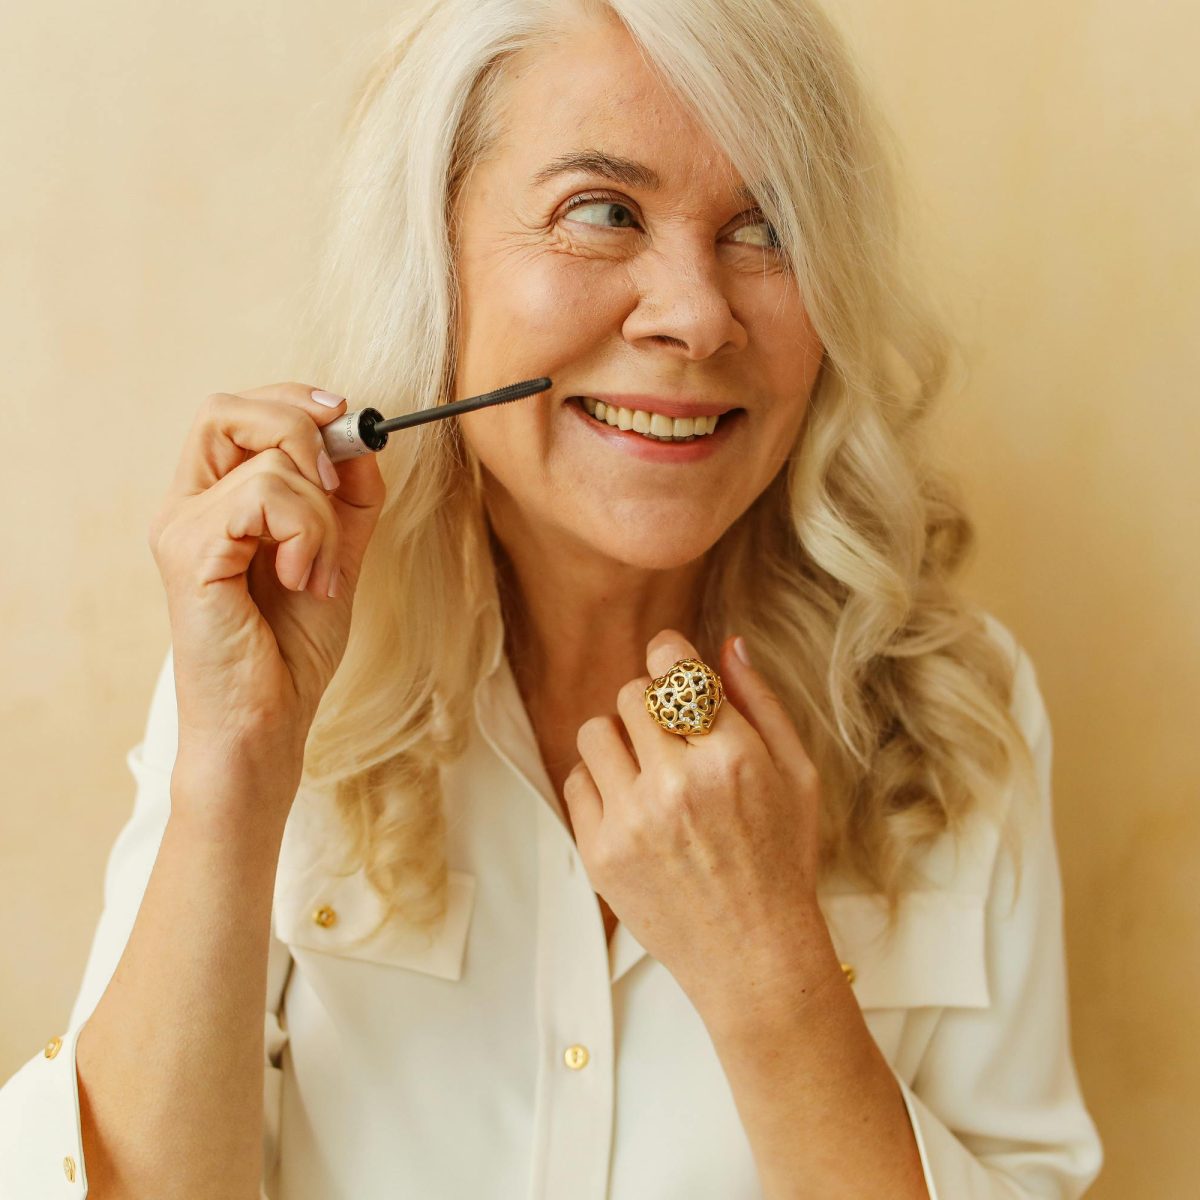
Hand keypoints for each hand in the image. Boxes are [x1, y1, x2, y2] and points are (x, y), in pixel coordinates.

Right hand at [148, 383, 385, 826]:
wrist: (268, 720)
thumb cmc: (291, 647)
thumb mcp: (335, 554)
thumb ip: (347, 498)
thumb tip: (362, 439)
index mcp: (214, 501)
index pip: (234, 413)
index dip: (291, 401)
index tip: (346, 417)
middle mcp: (186, 507)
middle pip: (225, 409)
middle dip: (300, 429)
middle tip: (333, 484)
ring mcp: (182, 528)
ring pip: (271, 462)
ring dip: (322, 517)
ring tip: (318, 573)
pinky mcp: (191, 553)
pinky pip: (266, 497)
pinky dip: (307, 535)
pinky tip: (301, 580)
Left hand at [562, 629, 833, 1024]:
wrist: (754, 955)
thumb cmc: (783, 860)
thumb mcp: (797, 775)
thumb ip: (760, 702)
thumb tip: (726, 642)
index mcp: (731, 757)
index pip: (674, 668)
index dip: (669, 656)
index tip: (671, 664)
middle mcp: (676, 783)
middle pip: (632, 694)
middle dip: (652, 704)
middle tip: (672, 735)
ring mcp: (632, 820)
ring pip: (595, 730)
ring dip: (621, 738)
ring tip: (648, 768)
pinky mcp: (599, 852)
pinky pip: (576, 779)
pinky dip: (601, 782)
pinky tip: (633, 804)